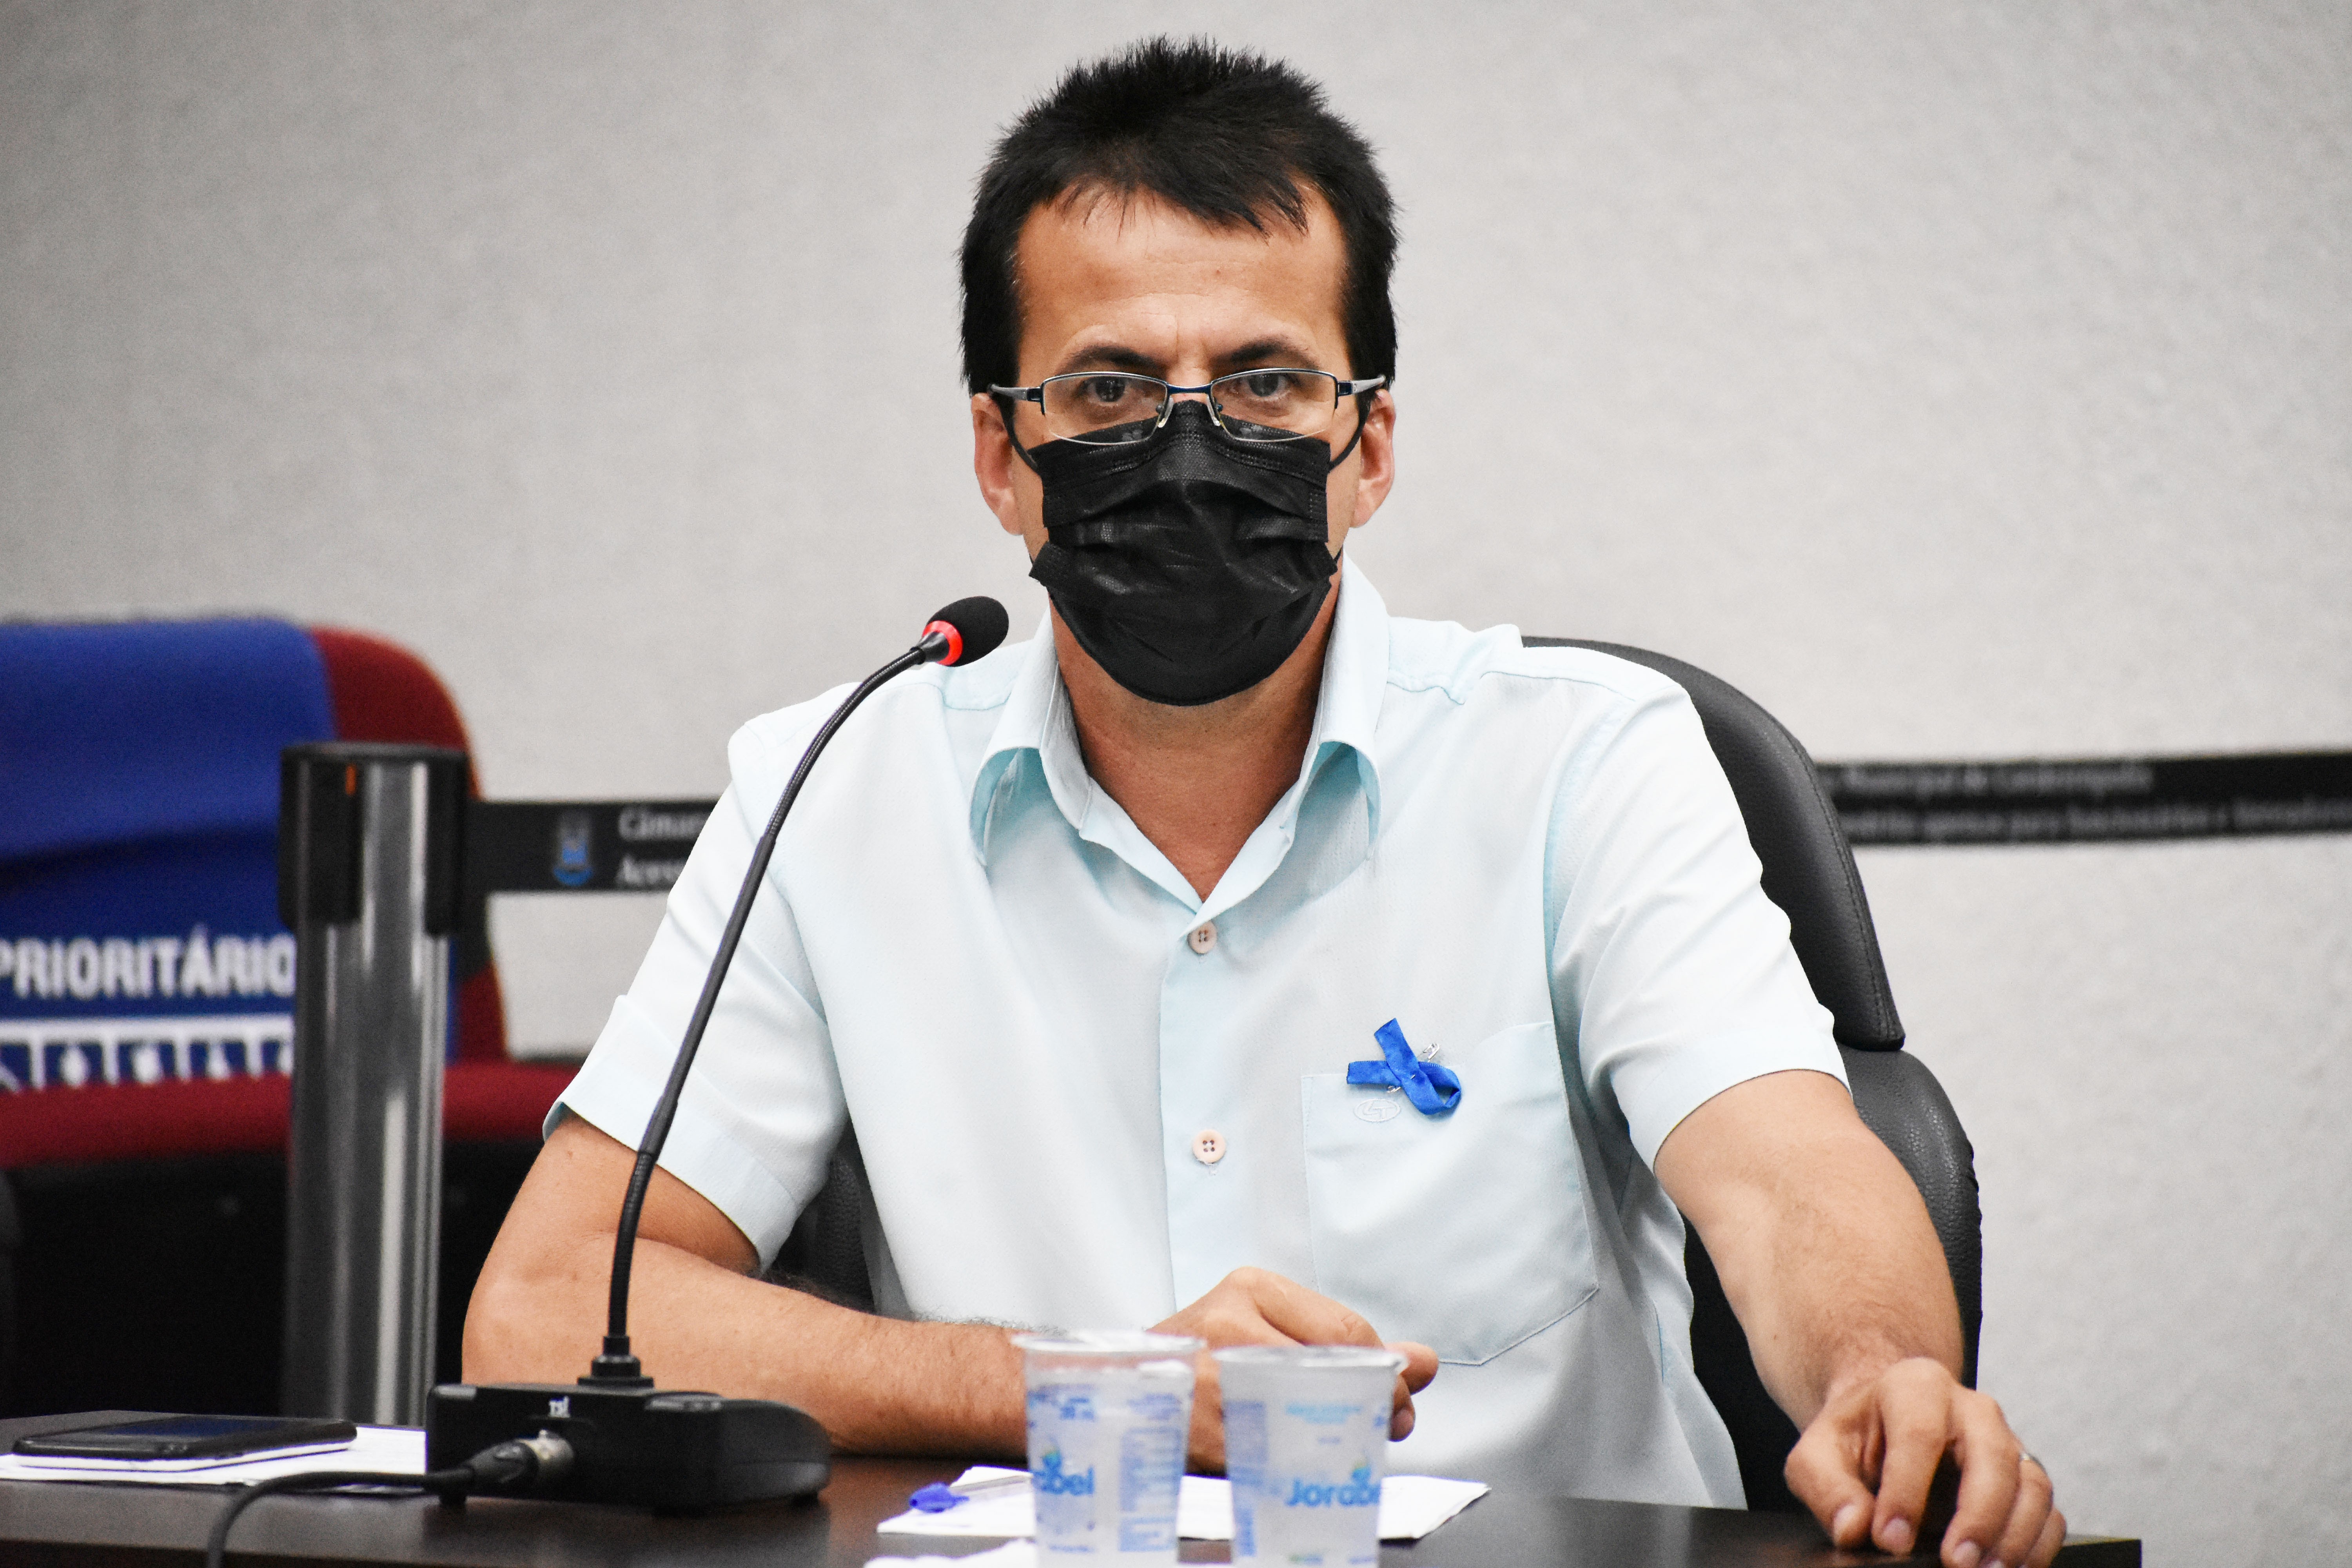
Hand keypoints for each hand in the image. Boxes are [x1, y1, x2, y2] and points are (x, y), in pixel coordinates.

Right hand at [1150, 1266, 1437, 1472]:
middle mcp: (1233, 1327)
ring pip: (1313, 1415)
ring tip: (1344, 1441)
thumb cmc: (1195, 1357)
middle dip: (1376, 1404)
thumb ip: (1342, 1340)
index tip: (1401, 1392)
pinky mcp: (1207, 1433)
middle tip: (1386, 1421)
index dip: (1387, 1371)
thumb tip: (1423, 1361)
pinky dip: (1303, 1463)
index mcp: (1251, 1290)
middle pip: (1337, 1370)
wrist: (1115, 1388)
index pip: (1348, 1331)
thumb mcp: (1263, 1325)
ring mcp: (1217, 1381)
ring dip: (1344, 1436)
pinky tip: (1301, 1460)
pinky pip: (1279, 1454)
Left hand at [1787, 1357, 2062, 1567]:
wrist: (1882, 1427)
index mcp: (1915, 1386)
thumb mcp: (1817, 1455)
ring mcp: (2005, 1440)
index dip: (1907, 1490)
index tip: (1890, 1539)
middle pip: (1992, 1455)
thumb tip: (1853, 1529)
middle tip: (1957, 1563)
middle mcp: (1971, 1407)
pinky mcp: (2024, 1476)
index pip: (1919, 1434)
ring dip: (2015, 1535)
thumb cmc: (1853, 1441)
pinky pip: (2047, 1509)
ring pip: (2030, 1483)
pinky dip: (2038, 1543)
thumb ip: (1828, 1489)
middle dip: (1979, 1515)